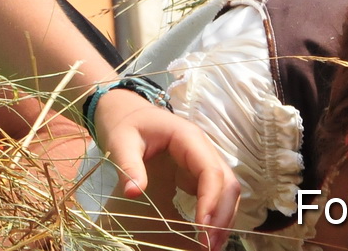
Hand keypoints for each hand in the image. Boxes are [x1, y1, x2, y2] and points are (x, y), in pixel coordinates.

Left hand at [96, 89, 239, 250]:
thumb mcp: (120, 141)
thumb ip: (128, 165)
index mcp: (188, 137)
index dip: (211, 200)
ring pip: (226, 190)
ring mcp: (201, 160)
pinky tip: (206, 233)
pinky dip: (215, 213)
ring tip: (211, 246)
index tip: (201, 226)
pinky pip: (214, 193)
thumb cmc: (123, 122)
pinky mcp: (195, 172)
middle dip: (222, 216)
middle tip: (209, 246)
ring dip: (223, 218)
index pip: (211, 171)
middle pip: (227, 183)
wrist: (122, 109)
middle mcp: (202, 148)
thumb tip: (134, 193)